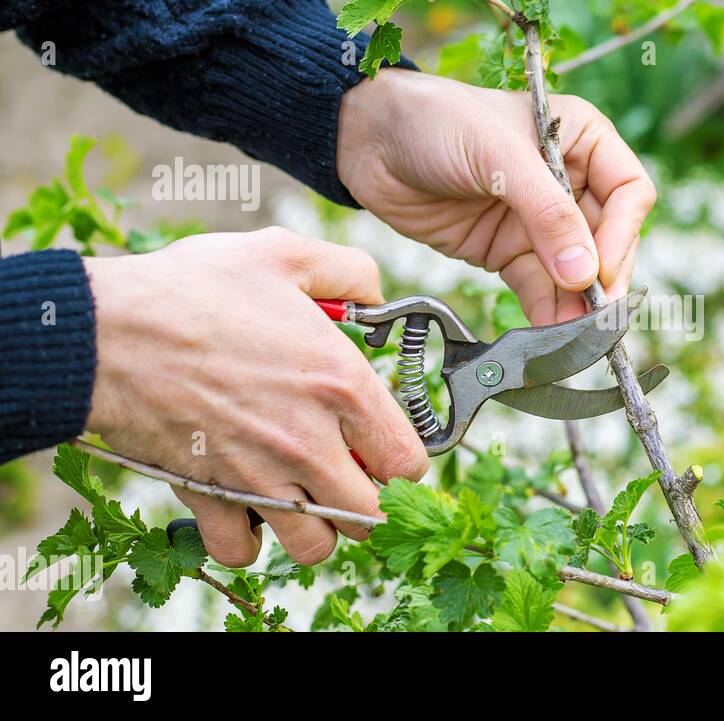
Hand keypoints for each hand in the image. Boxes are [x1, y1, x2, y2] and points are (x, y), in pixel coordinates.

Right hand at [84, 228, 428, 565]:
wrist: (102, 329)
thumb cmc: (190, 290)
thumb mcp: (283, 255)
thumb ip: (347, 272)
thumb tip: (377, 294)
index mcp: (340, 383)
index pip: (407, 460)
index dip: (400, 459)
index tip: (381, 447)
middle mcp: (308, 440)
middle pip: (371, 514)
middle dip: (368, 500)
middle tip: (347, 475)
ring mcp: (258, 475)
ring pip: (315, 545)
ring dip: (316, 527)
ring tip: (302, 495)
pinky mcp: (207, 495)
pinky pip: (242, 551)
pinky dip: (247, 539)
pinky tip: (248, 506)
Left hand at [337, 69, 655, 324]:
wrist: (367, 140)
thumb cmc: (436, 120)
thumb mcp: (497, 155)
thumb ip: (546, 213)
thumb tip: (585, 275)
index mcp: (583, 140)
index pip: (629, 193)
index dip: (622, 236)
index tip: (600, 273)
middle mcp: (570, 182)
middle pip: (610, 241)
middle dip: (603, 281)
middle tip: (595, 318)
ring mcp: (540, 221)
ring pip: (577, 273)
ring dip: (578, 307)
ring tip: (572, 339)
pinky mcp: (508, 251)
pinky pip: (541, 289)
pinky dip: (547, 314)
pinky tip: (547, 336)